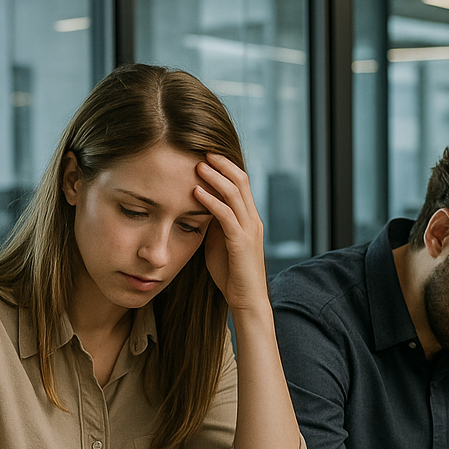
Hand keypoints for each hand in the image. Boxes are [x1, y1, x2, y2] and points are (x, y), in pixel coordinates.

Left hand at [193, 154, 268, 314]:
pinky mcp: (241, 242)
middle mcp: (252, 219)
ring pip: (235, 193)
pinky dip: (211, 201)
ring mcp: (249, 230)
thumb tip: (198, 206)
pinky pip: (226, 215)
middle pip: (241, 180)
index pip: (241, 182)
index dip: (225, 165)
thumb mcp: (220, 242)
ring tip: (197, 165)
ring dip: (215, 177)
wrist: (246, 300)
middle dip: (221, 163)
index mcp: (249, 218)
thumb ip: (214, 224)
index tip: (205, 153)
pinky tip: (196, 192)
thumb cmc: (231, 274)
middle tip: (201, 149)